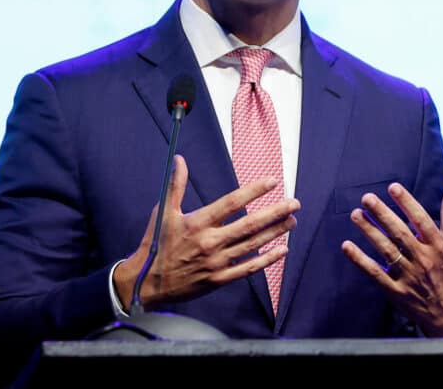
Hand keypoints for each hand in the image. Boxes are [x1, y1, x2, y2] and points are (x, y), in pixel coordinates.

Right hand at [114, 154, 299, 309]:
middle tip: (295, 203)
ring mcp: (217, 262)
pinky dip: (267, 259)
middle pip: (250, 224)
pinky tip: (282, 249)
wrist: (147, 283)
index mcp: (198, 223)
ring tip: (293, 220)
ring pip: (253, 245)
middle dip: (275, 212)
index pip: (231, 203)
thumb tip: (179, 160)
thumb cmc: (156, 244)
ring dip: (276, 232)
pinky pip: (248, 268)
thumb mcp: (164, 213)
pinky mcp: (219, 279)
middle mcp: (210, 242)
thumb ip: (176, 186)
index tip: (272, 182)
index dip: (253, 191)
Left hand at [341, 182, 442, 336]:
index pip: (422, 221)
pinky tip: (347, 246)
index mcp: (439, 246)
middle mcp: (424, 260)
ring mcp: (409, 277)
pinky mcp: (396, 291)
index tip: (393, 187)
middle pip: (400, 234)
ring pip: (386, 251)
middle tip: (367, 198)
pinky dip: (360, 260)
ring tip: (356, 214)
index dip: (408, 203)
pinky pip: (375, 273)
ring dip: (370, 232)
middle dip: (383, 215)